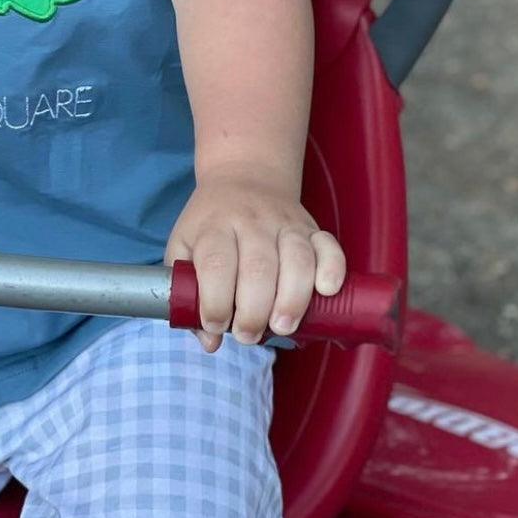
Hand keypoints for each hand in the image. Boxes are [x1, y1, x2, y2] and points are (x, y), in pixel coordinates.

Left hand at [164, 168, 345, 351]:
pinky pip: (329, 246)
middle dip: (254, 312)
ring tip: (281, 326)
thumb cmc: (210, 223)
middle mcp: (251, 221)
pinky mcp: (311, 227)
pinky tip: (325, 292)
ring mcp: (285, 222)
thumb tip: (209, 342)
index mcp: (215, 226)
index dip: (216, 302)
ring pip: (296, 259)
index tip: (215, 325)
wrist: (243, 175)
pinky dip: (332, 270)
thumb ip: (187, 293)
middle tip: (247, 334)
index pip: (216, 264)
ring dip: (292, 300)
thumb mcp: (185, 247)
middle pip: (258, 268)